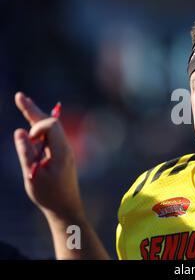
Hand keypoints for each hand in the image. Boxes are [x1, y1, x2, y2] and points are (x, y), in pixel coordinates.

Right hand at [14, 92, 83, 219]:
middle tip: (19, 96)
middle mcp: (65, 147)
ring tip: (22, 101)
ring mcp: (63, 151)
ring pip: (50, 129)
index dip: (37, 127)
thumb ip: (26, 153)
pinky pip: (49, 137)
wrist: (65, 208)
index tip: (29, 141)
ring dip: (34, 116)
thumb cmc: (50, 194)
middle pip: (51, 122)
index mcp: (62, 150)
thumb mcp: (33, 175)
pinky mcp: (59, 155)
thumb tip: (20, 132)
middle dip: (33, 110)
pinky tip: (31, 122)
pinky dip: (38, 129)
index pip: (52, 125)